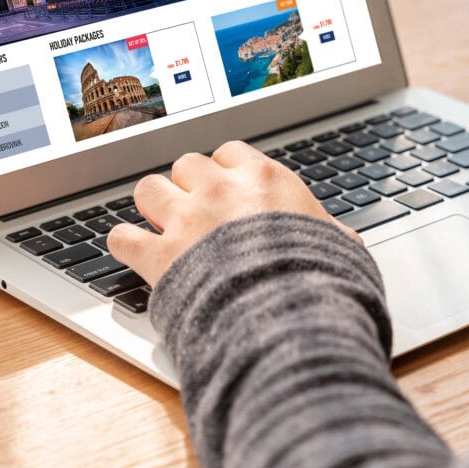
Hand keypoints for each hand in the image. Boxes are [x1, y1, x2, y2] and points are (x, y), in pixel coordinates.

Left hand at [107, 140, 360, 285]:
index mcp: (265, 179)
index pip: (230, 152)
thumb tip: (347, 243)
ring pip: (148, 188)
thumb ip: (332, 236)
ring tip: (162, 226)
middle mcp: (220, 190)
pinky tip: (132, 252)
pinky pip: (121, 236)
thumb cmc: (319, 279)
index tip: (230, 190)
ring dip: (153, 206)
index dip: (226, 172)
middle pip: (186, 165)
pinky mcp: (158, 256)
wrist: (288, 314)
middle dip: (188, 186)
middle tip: (197, 212)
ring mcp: (186, 220)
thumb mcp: (340, 247)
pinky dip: (124, 245)